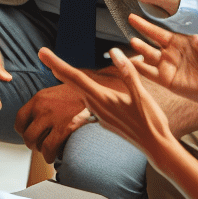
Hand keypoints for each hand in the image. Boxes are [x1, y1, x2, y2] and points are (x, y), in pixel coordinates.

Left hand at [14, 82, 94, 162]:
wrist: (96, 90)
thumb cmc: (78, 94)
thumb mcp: (55, 94)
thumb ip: (43, 105)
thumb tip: (35, 120)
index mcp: (38, 99)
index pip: (19, 119)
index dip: (22, 131)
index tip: (29, 134)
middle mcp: (42, 108)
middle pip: (26, 134)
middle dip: (31, 144)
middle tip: (39, 146)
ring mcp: (53, 118)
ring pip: (36, 143)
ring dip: (41, 151)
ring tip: (48, 152)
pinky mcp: (65, 127)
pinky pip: (49, 148)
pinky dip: (49, 156)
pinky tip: (54, 156)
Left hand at [39, 45, 177, 158]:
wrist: (155, 147)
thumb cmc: (150, 121)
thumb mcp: (141, 94)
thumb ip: (127, 72)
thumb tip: (114, 52)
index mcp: (101, 98)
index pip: (74, 77)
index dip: (57, 63)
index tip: (42, 53)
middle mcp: (95, 106)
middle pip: (71, 83)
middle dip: (56, 67)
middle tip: (42, 54)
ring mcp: (99, 114)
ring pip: (78, 92)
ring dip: (67, 79)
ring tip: (56, 67)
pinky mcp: (104, 119)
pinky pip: (87, 101)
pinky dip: (80, 90)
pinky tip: (82, 88)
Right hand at [125, 0, 197, 117]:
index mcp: (181, 43)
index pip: (158, 32)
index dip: (146, 25)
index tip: (133, 17)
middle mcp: (172, 54)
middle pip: (150, 42)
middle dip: (140, 33)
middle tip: (128, 24)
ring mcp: (168, 67)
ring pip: (148, 56)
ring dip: (140, 49)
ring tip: (132, 41)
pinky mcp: (167, 80)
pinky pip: (149, 73)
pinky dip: (139, 68)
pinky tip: (130, 63)